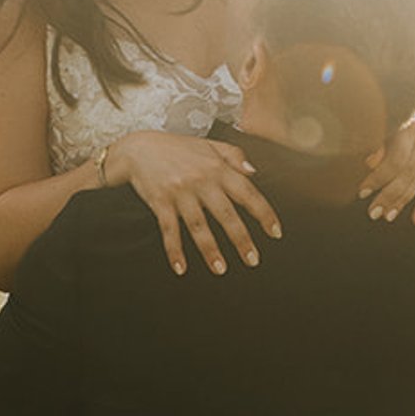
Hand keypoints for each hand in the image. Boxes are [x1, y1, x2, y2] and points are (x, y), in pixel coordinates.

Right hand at [102, 131, 281, 277]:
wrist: (138, 148)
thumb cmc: (178, 148)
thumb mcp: (210, 145)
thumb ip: (234, 156)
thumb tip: (254, 173)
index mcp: (217, 168)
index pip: (247, 192)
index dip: (263, 213)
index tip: (276, 233)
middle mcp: (201, 181)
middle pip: (225, 214)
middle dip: (241, 239)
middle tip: (253, 261)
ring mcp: (180, 192)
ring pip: (198, 226)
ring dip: (210, 250)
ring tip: (221, 270)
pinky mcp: (160, 202)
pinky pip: (168, 230)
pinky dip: (174, 250)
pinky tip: (181, 268)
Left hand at [359, 113, 414, 224]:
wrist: (407, 103)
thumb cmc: (385, 117)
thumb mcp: (377, 125)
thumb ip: (374, 143)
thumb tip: (370, 163)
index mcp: (411, 127)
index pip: (397, 160)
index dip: (379, 178)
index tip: (362, 192)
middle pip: (409, 173)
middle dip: (390, 195)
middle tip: (374, 212)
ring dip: (403, 202)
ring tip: (388, 216)